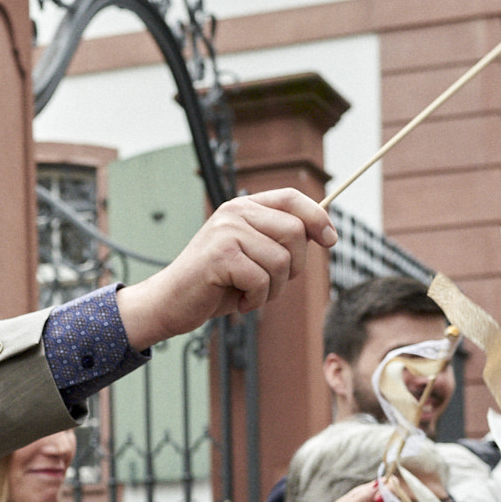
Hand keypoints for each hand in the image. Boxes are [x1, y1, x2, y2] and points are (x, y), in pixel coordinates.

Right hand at [115, 189, 337, 347]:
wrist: (170, 303)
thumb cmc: (214, 284)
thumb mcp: (251, 255)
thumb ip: (279, 240)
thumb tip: (325, 232)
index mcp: (243, 207)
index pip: (292, 198)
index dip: (318, 218)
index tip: (331, 240)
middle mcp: (234, 213)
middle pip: (295, 232)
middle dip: (295, 267)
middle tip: (271, 284)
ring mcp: (226, 232)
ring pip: (281, 261)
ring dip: (273, 289)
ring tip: (250, 295)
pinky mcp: (220, 256)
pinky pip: (261, 280)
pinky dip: (256, 300)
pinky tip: (239, 303)